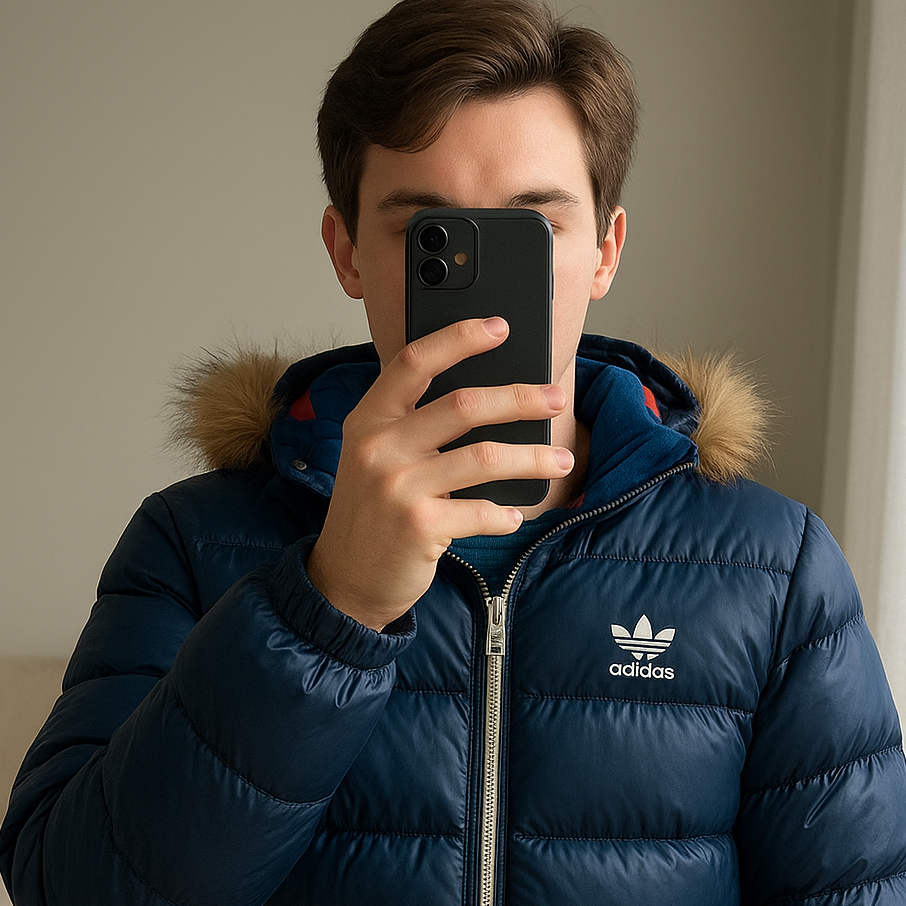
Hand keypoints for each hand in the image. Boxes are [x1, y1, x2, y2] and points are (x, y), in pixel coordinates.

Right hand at [306, 316, 571, 629]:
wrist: (346, 579)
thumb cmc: (373, 512)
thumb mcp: (375, 457)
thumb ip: (413, 424)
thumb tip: (489, 398)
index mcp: (369, 419)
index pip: (415, 362)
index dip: (459, 338)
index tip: (500, 326)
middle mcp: (379, 447)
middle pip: (463, 405)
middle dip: (520, 398)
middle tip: (556, 398)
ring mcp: (397, 487)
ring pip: (483, 457)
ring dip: (531, 458)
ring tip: (560, 460)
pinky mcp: (418, 526)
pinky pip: (480, 510)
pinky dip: (504, 513)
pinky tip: (513, 514)